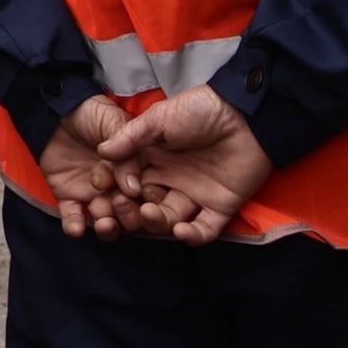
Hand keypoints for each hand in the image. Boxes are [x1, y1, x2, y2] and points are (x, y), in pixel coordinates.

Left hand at [39, 96, 142, 240]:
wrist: (54, 108)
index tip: (147, 204)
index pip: (147, 192)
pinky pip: (73, 217)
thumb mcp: (114, 123)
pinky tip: (76, 228)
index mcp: (136, 169)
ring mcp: (95, 194)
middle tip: (120, 206)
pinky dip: (74, 225)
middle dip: (127, 215)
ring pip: (105, 219)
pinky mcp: (69, 197)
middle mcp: (118, 187)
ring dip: (106, 226)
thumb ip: (127, 154)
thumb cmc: (90, 111)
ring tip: (104, 222)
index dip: (148, 201)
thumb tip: (134, 188)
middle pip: (129, 211)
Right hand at [96, 85, 272, 245]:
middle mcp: (170, 180)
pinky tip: (181, 230)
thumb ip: (131, 136)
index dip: (113, 185)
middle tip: (124, 205)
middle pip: (143, 204)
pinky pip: (204, 230)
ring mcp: (194, 195)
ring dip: (156, 222)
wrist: (246, 115)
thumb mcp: (159, 118)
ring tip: (149, 213)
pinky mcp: (219, 208)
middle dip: (130, 209)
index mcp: (152, 159)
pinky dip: (192, 236)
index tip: (104, 185)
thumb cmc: (199, 111)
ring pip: (168, 219)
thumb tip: (102, 151)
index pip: (126, 179)